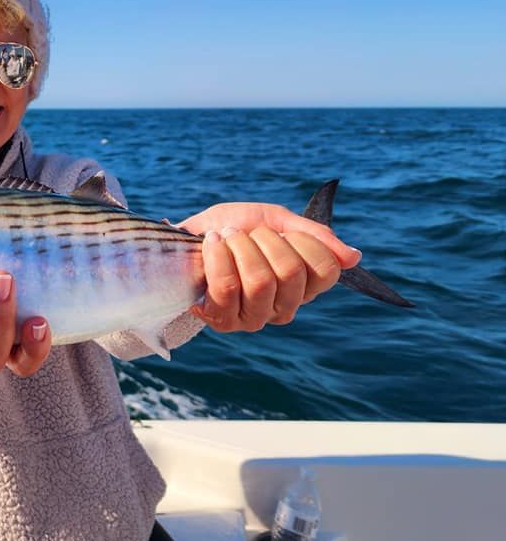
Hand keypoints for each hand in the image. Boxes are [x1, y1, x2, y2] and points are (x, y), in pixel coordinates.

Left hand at [177, 203, 362, 332]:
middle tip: (246, 234)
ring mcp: (255, 318)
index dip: (302, 241)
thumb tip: (353, 258)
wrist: (187, 239)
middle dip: (264, 240)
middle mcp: (285, 307)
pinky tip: (212, 244)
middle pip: (291, 273)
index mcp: (305, 285)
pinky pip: (226, 288)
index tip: (278, 231)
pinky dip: (217, 256)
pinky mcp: (224, 320)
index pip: (326, 270)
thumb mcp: (273, 220)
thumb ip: (312, 235)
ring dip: (239, 247)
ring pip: (260, 281)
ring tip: (225, 238)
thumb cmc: (233, 229)